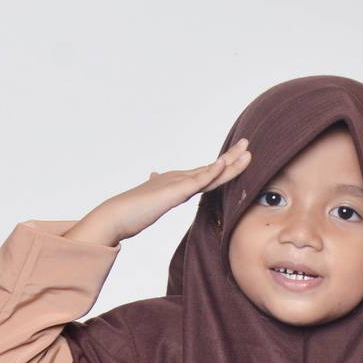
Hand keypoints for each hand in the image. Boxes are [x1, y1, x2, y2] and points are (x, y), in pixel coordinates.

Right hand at [67, 137, 253, 246]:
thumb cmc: (129, 212)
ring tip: (246, 151)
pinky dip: (211, 172)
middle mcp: (177, 179)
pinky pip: (197, 181)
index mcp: (175, 183)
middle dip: (231, 159)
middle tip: (248, 146)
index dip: (221, 166)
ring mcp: (176, 184)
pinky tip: (223, 164)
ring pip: (209, 172)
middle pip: (210, 169)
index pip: (204, 174)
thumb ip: (156, 189)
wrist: (114, 217)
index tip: (235, 158)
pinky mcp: (173, 192)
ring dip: (229, 162)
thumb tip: (154, 176)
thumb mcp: (149, 200)